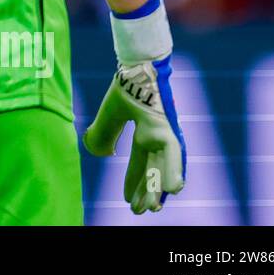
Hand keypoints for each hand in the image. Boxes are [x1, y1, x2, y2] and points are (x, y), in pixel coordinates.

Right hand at [84, 56, 186, 213]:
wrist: (136, 61)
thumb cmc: (128, 81)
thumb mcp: (110, 113)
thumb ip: (103, 132)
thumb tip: (99, 153)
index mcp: (145, 132)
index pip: (140, 163)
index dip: (135, 182)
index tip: (129, 201)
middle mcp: (158, 135)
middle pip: (154, 169)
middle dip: (149, 191)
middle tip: (146, 213)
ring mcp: (164, 130)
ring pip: (165, 165)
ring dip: (160, 187)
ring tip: (159, 207)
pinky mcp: (166, 125)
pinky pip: (172, 152)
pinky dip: (172, 170)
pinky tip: (174, 188)